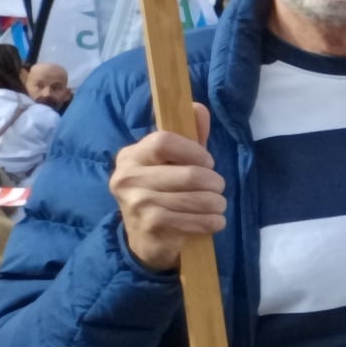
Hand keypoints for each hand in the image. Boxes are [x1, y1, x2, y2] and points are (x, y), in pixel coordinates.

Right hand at [111, 115, 222, 273]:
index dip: (194, 151)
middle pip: (189, 173)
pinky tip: (214, 221)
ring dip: (217, 203)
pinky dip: (213, 221)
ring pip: (197, 198)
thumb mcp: (174, 163)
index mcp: (131, 156)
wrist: (147, 238)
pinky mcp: (150, 225)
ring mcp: (136, 203)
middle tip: (217, 188)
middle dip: (214, 182)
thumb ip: (189, 136)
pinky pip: (195, 220)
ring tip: (217, 205)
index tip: (207, 162)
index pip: (164, 140)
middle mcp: (127, 177)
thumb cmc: (164, 193)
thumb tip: (197, 107)